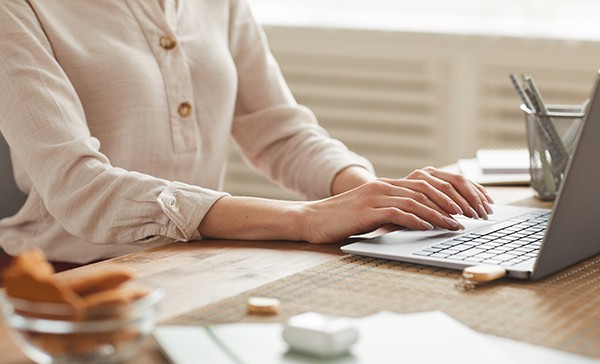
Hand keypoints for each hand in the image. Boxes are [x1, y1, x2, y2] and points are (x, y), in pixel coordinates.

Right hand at [301, 167, 493, 243]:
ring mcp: (375, 196)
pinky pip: (398, 213)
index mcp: (387, 184)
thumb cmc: (342, 219)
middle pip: (426, 189)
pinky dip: (417, 220)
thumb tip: (422, 220)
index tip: (468, 205)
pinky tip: (430, 228)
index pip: (426, 184)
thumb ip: (393, 210)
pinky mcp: (367, 211)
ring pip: (416, 201)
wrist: (312, 219)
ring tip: (456, 224)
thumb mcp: (372, 211)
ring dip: (439, 214)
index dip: (450, 193)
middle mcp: (384, 186)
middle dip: (452, 202)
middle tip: (471, 215)